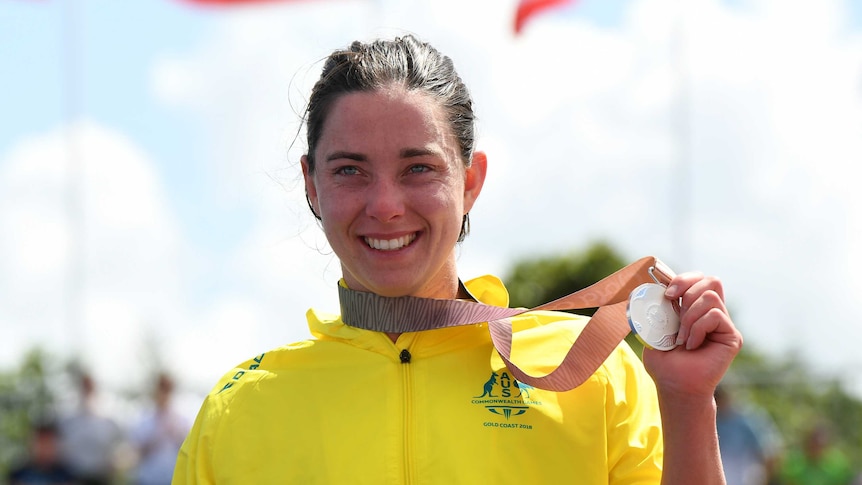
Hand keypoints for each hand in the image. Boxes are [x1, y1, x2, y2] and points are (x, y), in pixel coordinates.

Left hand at [642, 272, 742, 397]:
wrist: (674, 385)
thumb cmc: (664, 361)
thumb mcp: (655, 329)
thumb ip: (658, 308)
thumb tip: (656, 291)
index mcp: (695, 308)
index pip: (698, 279)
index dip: (684, 279)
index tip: (668, 294)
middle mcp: (713, 313)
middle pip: (711, 280)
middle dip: (688, 291)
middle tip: (675, 311)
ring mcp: (724, 325)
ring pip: (711, 297)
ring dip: (689, 316)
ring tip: (682, 337)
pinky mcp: (733, 336)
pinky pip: (716, 315)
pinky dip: (698, 328)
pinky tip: (692, 345)